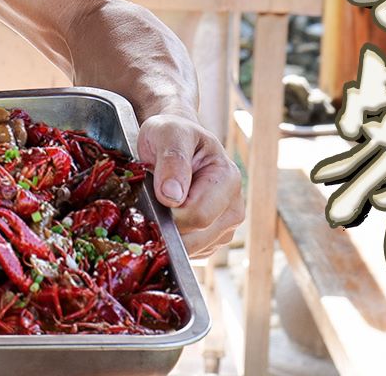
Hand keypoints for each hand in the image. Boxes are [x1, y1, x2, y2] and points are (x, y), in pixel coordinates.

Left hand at [137, 113, 243, 258]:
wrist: (174, 138)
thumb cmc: (171, 133)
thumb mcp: (169, 134)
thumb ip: (173, 160)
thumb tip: (172, 196)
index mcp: (228, 180)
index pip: (198, 216)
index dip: (169, 212)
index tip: (154, 194)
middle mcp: (234, 207)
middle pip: (196, 237)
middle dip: (168, 225)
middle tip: (152, 200)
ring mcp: (225, 226)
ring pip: (193, 249)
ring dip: (169, 234)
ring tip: (160, 206)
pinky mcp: (213, 239)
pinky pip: (191, 253)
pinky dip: (173, 241)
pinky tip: (167, 218)